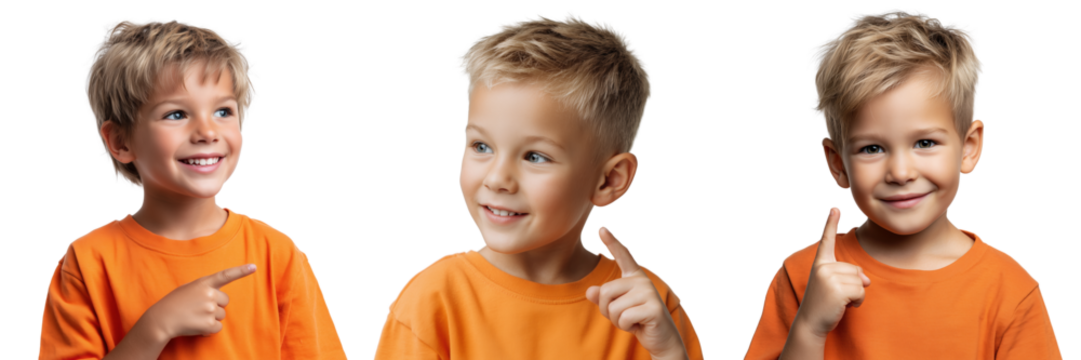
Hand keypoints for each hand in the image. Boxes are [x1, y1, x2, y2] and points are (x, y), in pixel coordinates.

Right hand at [143, 264, 256, 339]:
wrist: (160, 320)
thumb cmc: (174, 304)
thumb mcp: (188, 289)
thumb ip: (204, 289)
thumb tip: (219, 300)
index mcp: (203, 283)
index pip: (225, 275)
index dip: (241, 271)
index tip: (254, 267)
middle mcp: (209, 294)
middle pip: (225, 301)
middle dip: (216, 306)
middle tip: (199, 308)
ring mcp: (209, 309)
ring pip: (221, 315)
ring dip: (211, 318)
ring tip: (194, 317)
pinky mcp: (208, 323)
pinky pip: (217, 328)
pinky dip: (208, 330)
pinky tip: (196, 326)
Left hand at [586, 226, 685, 358]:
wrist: (660, 339)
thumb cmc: (636, 321)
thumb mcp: (615, 308)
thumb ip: (603, 298)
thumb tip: (591, 291)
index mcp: (633, 277)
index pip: (623, 256)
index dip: (612, 241)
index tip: (601, 228)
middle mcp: (642, 281)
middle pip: (605, 292)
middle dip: (607, 310)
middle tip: (624, 316)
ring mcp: (649, 293)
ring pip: (613, 308)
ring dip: (617, 321)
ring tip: (633, 321)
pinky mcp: (653, 308)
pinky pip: (623, 318)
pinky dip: (626, 327)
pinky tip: (639, 326)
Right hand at [798, 207, 870, 338]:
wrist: (811, 324)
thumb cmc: (824, 304)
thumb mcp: (834, 286)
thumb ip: (850, 276)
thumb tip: (866, 279)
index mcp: (820, 263)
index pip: (826, 241)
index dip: (830, 223)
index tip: (835, 207)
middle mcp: (822, 267)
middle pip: (855, 269)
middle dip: (853, 285)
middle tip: (837, 296)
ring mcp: (828, 277)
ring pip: (859, 281)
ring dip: (856, 295)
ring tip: (840, 302)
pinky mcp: (836, 289)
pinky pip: (860, 291)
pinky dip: (858, 301)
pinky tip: (845, 306)